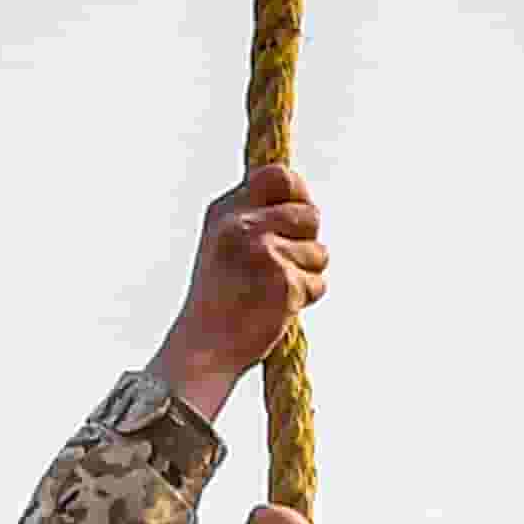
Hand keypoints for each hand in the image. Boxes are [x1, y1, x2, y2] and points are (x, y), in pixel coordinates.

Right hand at [152, 167, 329, 419]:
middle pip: (310, 214)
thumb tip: (301, 201)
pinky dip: (305, 298)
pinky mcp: (284, 282)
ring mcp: (264, 252)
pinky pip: (318, 282)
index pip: (279, 175)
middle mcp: (244, 226)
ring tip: (272, 291)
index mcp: (226, 211)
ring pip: (319, 252)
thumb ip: (254, 216)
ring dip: (306, 274)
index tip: (300, 215)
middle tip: (284, 263)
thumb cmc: (218, 298)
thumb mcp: (222, 242)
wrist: (204, 347)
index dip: (299, 192)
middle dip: (308, 240)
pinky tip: (277, 307)